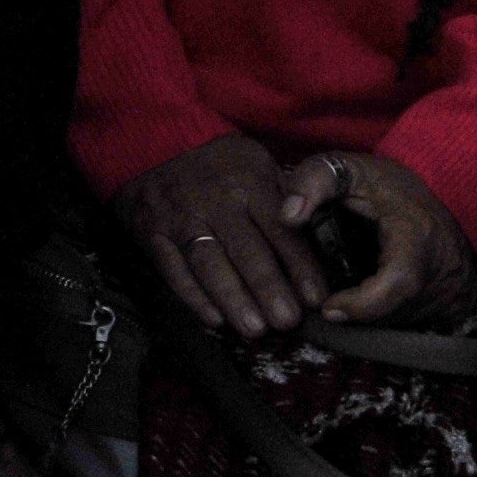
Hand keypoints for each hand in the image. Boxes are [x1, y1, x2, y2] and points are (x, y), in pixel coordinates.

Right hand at [115, 133, 321, 339]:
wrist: (158, 147)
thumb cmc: (224, 167)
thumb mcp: (261, 167)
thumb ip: (289, 203)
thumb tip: (323, 249)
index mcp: (249, 181)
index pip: (281, 229)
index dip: (300, 266)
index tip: (316, 299)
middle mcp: (215, 199)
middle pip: (245, 250)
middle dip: (268, 288)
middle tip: (287, 322)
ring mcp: (180, 215)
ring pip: (209, 263)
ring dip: (233, 299)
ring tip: (255, 329)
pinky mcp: (152, 232)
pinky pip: (173, 269)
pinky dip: (193, 297)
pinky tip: (215, 319)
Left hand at [277, 145, 476, 325]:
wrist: (436, 193)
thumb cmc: (384, 183)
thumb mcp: (345, 169)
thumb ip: (312, 182)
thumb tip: (288, 216)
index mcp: (419, 234)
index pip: (399, 283)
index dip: (362, 305)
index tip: (328, 307)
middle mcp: (445, 268)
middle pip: (397, 311)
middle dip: (358, 312)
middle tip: (328, 303)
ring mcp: (454, 290)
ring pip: (404, 322)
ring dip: (371, 317)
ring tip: (346, 296)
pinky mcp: (455, 305)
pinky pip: (415, 323)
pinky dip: (387, 317)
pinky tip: (370, 298)